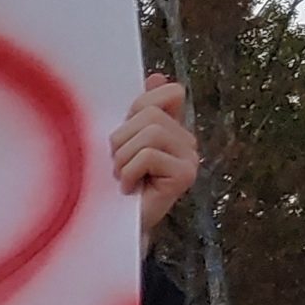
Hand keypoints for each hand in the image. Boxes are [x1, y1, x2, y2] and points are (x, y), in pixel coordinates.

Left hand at [112, 74, 197, 240]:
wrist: (115, 227)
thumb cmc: (114, 186)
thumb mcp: (121, 143)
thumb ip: (138, 113)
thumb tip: (155, 77)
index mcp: (174, 128)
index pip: (168, 93)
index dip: (139, 107)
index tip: (126, 131)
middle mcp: (187, 141)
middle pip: (150, 115)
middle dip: (122, 140)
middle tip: (118, 166)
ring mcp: (190, 158)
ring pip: (150, 133)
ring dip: (124, 158)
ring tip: (123, 177)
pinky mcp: (186, 174)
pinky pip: (149, 155)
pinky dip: (129, 172)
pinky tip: (129, 189)